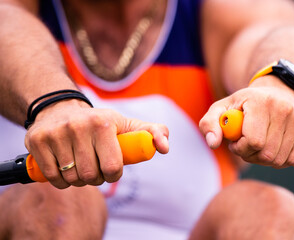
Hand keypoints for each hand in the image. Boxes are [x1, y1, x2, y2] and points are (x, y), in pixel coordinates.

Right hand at [25, 99, 168, 188]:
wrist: (60, 108)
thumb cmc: (100, 122)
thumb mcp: (127, 124)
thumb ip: (152, 133)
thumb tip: (165, 148)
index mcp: (104, 122)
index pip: (113, 167)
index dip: (114, 174)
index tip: (111, 168)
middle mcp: (78, 126)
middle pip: (91, 176)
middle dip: (96, 178)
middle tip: (95, 168)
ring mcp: (55, 133)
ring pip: (71, 178)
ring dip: (79, 180)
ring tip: (81, 165)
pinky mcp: (37, 141)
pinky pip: (52, 177)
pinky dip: (60, 180)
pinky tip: (64, 167)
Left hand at [199, 76, 293, 168]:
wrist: (276, 91)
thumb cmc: (245, 104)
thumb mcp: (222, 108)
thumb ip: (209, 124)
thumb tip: (213, 143)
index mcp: (261, 102)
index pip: (253, 142)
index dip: (240, 148)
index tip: (236, 142)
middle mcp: (284, 109)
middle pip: (266, 154)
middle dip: (250, 155)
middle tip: (246, 145)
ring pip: (279, 160)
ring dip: (264, 159)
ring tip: (258, 144)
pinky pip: (293, 160)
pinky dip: (279, 160)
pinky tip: (272, 147)